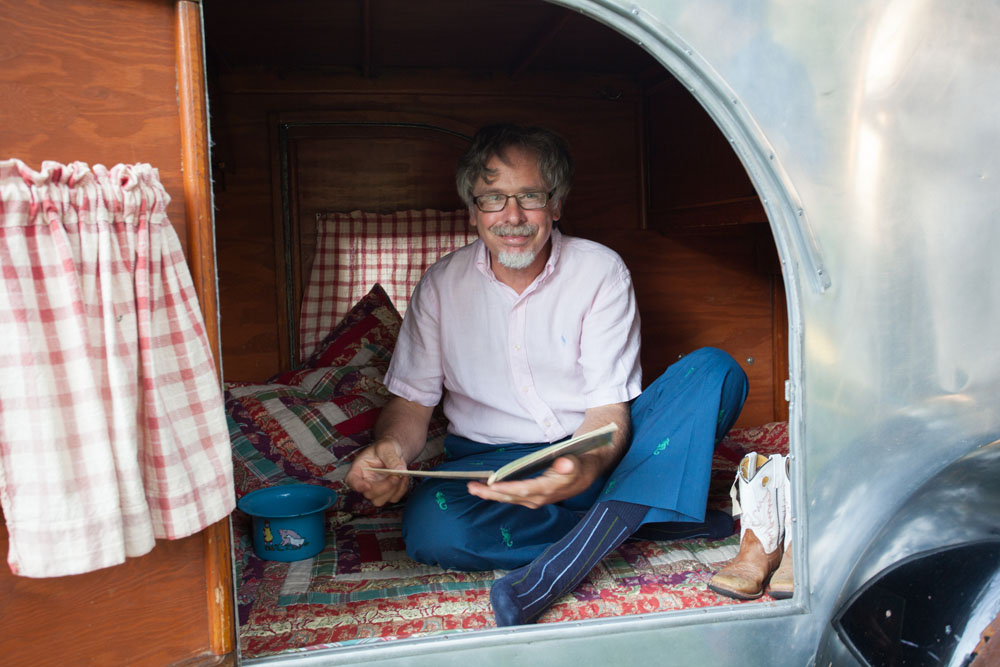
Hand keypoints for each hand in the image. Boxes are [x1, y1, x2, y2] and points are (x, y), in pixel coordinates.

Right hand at [345, 438, 411, 505]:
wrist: (394, 452)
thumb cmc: (386, 448)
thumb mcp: (386, 447)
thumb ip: (391, 458)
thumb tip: (399, 470)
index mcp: (358, 469)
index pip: (352, 480)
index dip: (358, 486)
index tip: (368, 486)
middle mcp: (365, 482)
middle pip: (369, 494)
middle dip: (384, 487)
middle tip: (396, 475)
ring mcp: (375, 490)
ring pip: (380, 500)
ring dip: (393, 490)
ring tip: (401, 475)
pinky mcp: (387, 493)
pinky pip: (393, 498)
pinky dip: (401, 490)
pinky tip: (404, 478)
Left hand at [466, 455, 596, 508]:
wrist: (583, 476)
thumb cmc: (577, 465)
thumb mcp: (575, 462)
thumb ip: (569, 464)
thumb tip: (565, 463)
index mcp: (548, 489)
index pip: (524, 489)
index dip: (507, 488)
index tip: (491, 484)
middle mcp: (538, 498)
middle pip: (511, 497)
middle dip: (490, 493)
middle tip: (471, 487)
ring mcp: (534, 499)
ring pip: (508, 498)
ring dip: (490, 494)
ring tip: (473, 488)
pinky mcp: (531, 498)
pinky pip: (511, 497)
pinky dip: (497, 493)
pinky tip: (486, 489)